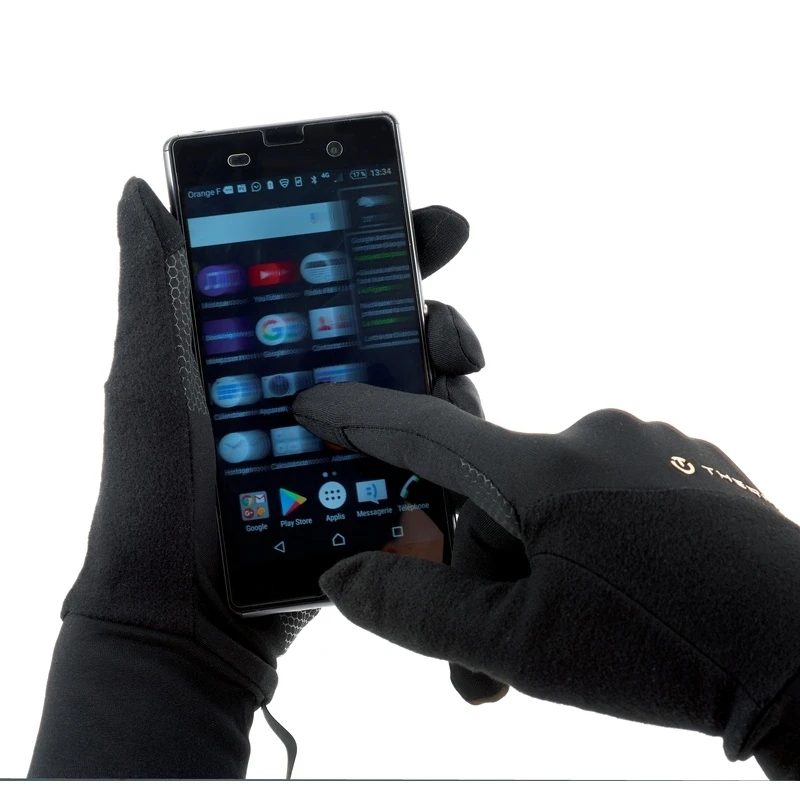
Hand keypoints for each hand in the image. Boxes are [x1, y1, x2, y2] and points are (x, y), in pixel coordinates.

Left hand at [62, 178, 482, 705]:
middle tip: (449, 335)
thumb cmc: (154, 495)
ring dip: (453, 380)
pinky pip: (438, 458)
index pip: (342, 278)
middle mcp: (325, 389)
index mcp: (276, 351)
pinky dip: (456, 443)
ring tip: (453, 385)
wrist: (183, 616)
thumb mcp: (148, 382)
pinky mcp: (381, 495)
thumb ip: (153, 289)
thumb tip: (139, 192)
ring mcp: (357, 442)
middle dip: (439, 318)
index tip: (435, 227)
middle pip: (402, 332)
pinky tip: (454, 442)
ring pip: (431, 392)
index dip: (391, 242)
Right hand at [293, 384, 799, 764]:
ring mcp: (643, 443)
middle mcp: (590, 436)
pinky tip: (614, 596)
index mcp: (543, 470)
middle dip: (481, 576)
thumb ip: (419, 610)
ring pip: (546, 503)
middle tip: (490, 664)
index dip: (360, 420)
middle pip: (490, 499)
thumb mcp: (523, 646)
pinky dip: (583, 543)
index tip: (313, 403)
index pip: (424, 433)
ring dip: (535, 569)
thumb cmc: (667, 649)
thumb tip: (342, 582)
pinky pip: (599, 494)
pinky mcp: (680, 461)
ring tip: (561, 643)